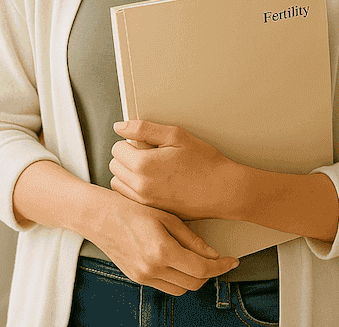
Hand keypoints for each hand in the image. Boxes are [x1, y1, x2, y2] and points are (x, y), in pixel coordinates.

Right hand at [86, 187, 238, 295]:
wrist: (97, 216)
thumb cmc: (129, 209)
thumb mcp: (165, 216)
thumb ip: (191, 238)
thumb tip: (212, 254)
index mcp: (162, 250)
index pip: (202, 269)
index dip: (222, 267)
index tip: (232, 261)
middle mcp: (152, 268)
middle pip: (194, 283)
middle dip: (210, 274)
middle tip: (217, 260)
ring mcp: (143, 276)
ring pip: (181, 289)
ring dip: (193, 278)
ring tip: (197, 260)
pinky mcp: (137, 278)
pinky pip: (165, 286)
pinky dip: (177, 278)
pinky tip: (178, 262)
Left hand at [109, 120, 240, 220]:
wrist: (223, 190)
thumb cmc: (205, 163)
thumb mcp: (176, 136)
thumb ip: (144, 129)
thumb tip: (120, 127)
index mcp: (143, 165)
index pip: (117, 148)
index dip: (130, 142)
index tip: (145, 144)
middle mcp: (140, 186)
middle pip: (115, 166)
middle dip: (127, 157)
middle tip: (150, 155)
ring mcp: (145, 201)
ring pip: (119, 183)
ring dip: (128, 174)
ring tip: (150, 169)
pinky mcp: (151, 211)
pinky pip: (129, 198)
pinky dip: (134, 189)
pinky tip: (153, 183)